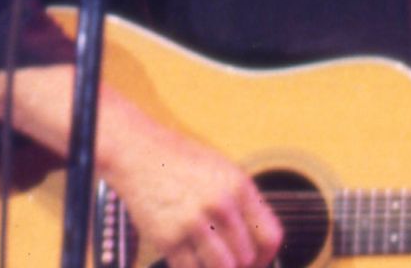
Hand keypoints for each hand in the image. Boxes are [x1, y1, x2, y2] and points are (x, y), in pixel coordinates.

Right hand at [104, 125, 282, 267]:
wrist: (140, 154)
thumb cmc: (184, 162)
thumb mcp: (226, 173)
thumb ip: (245, 204)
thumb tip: (261, 241)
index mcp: (240, 188)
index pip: (270, 236)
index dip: (267, 257)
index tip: (259, 262)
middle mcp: (221, 205)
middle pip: (247, 257)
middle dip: (241, 266)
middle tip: (230, 263)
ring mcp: (193, 222)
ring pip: (222, 267)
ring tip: (211, 262)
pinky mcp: (167, 237)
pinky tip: (191, 260)